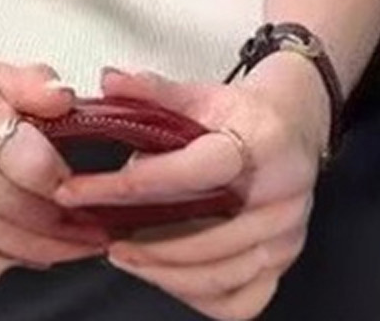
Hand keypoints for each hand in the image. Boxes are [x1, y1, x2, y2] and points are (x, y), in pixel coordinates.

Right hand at [0, 47, 110, 284]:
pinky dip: (3, 262)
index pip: (21, 157)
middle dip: (61, 225)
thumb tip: (65, 99)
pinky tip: (29, 253)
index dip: (59, 177)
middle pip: (11, 207)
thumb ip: (33, 83)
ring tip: (75, 248)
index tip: (82, 183)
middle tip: (94, 230)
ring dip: (42, 250)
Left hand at [52, 61, 327, 319]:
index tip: (84, 190)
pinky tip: (167, 274)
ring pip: (217, 274)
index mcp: (262, 140)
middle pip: (204, 235)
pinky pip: (239, 300)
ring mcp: (287, 234)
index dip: (136, 185)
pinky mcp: (285, 261)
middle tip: (102, 233)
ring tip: (125, 254)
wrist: (296, 124)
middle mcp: (282, 193)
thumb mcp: (200, 92)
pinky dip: (197, 294)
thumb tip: (109, 80)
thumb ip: (152, 90)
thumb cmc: (245, 112)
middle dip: (144, 241)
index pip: (193, 171)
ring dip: (162, 271)